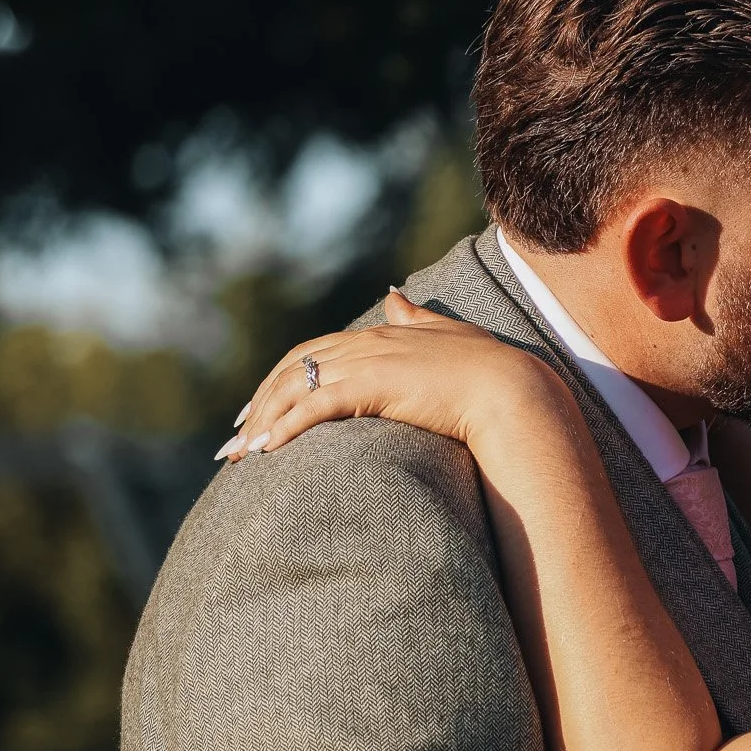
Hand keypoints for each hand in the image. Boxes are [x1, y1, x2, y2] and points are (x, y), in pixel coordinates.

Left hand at [217, 290, 569, 460]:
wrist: (514, 391)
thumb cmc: (492, 370)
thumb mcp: (449, 336)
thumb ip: (417, 318)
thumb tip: (393, 295)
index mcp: (382, 335)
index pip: (315, 352)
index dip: (281, 378)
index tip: (259, 407)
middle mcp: (367, 344)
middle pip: (293, 369)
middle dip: (259, 403)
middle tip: (235, 438)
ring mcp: (368, 364)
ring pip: (295, 388)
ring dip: (262, 422)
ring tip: (241, 455)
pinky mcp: (372, 389)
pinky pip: (314, 407)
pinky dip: (284, 426)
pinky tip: (266, 450)